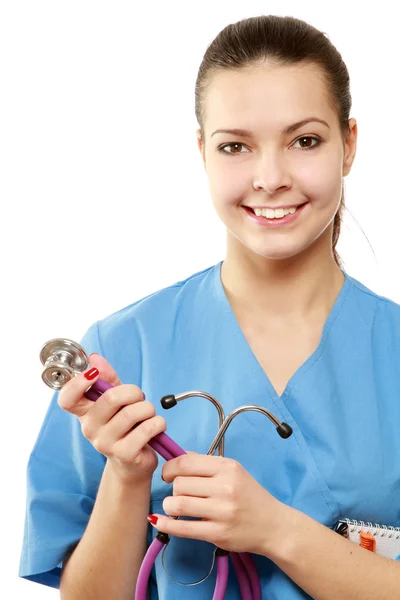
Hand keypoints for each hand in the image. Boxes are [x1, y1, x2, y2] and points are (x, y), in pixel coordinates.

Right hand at [57, 353, 166, 483]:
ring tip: (149, 415)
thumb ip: (108, 379)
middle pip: (110, 398)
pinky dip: (157, 423)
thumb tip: (94, 358)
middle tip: (140, 397)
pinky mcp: (124, 454)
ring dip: (148, 409)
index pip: (67, 399)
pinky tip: (156, 427)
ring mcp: (105, 443)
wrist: (133, 463)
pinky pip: (146, 429)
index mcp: (84, 413)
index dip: (77, 383)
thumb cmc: (126, 426)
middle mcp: (89, 429)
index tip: (93, 374)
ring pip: (132, 412)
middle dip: (133, 392)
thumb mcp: (117, 400)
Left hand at [147, 452, 284, 554]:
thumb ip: (206, 464)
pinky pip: (184, 529)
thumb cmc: (250, 496)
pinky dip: (167, 525)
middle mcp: (225, 487)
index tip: (168, 474)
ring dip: (169, 506)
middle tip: (179, 494)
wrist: (273, 525)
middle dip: (173, 489)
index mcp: (227, 467)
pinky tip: (159, 522)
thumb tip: (178, 456)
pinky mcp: (218, 534)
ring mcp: (222, 511)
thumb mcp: (233, 471)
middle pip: (180, 484)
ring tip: (174, 508)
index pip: (186, 462)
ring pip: (179, 504)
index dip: (170, 468)